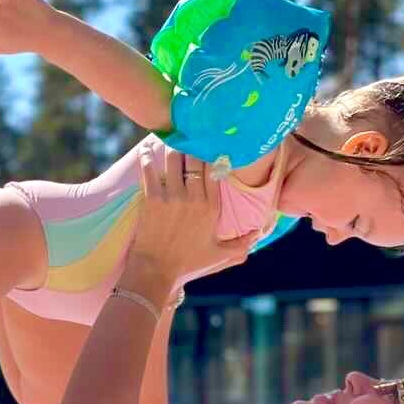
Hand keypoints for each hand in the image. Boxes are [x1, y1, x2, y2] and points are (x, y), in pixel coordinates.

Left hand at [124, 141, 255, 290]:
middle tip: (188, 132)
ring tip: (170, 137)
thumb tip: (259, 234)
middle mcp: (194, 198)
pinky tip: (144, 148)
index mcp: (211, 207)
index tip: (210, 140)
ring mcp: (172, 197)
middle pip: (194, 158)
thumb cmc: (188, 263)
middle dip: (192, 143)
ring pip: (173, 159)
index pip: (215, 169)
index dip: (212, 152)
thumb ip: (241, 244)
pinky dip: (146, 157)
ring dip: (171, 146)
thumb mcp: (218, 255)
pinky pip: (149, 170)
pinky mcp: (152, 199)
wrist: (156, 271)